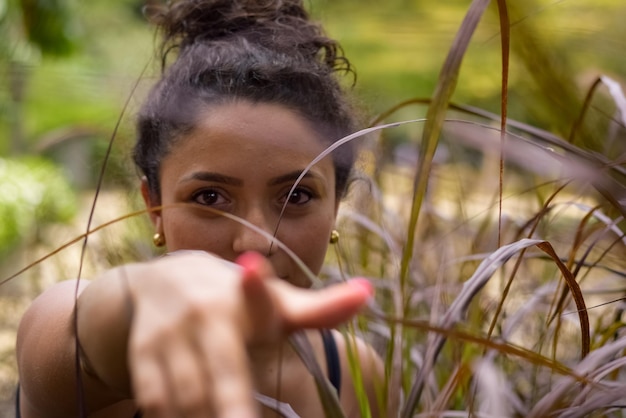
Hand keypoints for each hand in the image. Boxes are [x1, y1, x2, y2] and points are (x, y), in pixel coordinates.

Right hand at [127, 251, 371, 417]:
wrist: (157, 282)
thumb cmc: (232, 300)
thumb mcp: (272, 302)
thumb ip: (317, 308)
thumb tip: (369, 293)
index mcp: (246, 298)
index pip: (257, 293)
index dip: (257, 285)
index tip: (253, 269)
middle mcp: (205, 312)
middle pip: (224, 372)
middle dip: (232, 406)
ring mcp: (169, 334)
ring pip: (189, 396)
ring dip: (206, 416)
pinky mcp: (143, 355)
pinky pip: (158, 400)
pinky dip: (176, 417)